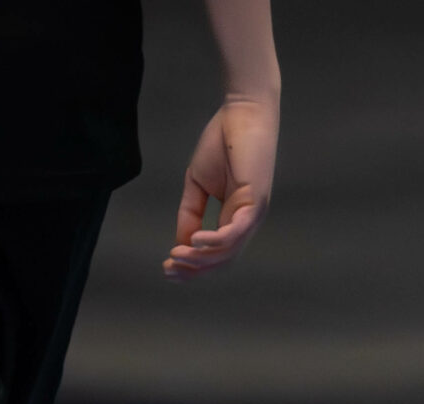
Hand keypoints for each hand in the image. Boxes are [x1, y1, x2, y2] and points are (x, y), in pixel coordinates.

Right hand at [165, 96, 276, 279]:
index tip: (167, 268)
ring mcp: (253, 213)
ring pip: (227, 250)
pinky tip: (195, 242)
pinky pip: (235, 232)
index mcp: (234, 218)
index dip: (193, 266)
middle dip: (194, 269)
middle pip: (221, 259)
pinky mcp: (256, 202)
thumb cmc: (222, 143)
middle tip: (169, 270)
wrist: (242, 113)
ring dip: (200, 258)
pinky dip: (215, 241)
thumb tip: (182, 243)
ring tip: (176, 256)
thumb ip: (190, 213)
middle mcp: (246, 221)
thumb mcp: (197, 185)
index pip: (215, 253)